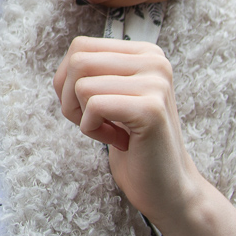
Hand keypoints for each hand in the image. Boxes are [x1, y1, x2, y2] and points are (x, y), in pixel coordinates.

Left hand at [54, 37, 196, 216]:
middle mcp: (155, 60)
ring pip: (82, 84)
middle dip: (70, 98)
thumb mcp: (112, 95)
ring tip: (111, 132)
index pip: (80, 46)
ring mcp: (156, 82)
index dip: (68, 81)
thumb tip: (69, 58)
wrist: (167, 188)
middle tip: (94, 122)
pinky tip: (118, 141)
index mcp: (146, 52)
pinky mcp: (151, 108)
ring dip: (82, 117)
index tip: (91, 107)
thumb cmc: (133, 144)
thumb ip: (95, 70)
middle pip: (78, 61)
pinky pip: (93, 106)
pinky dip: (92, 129)